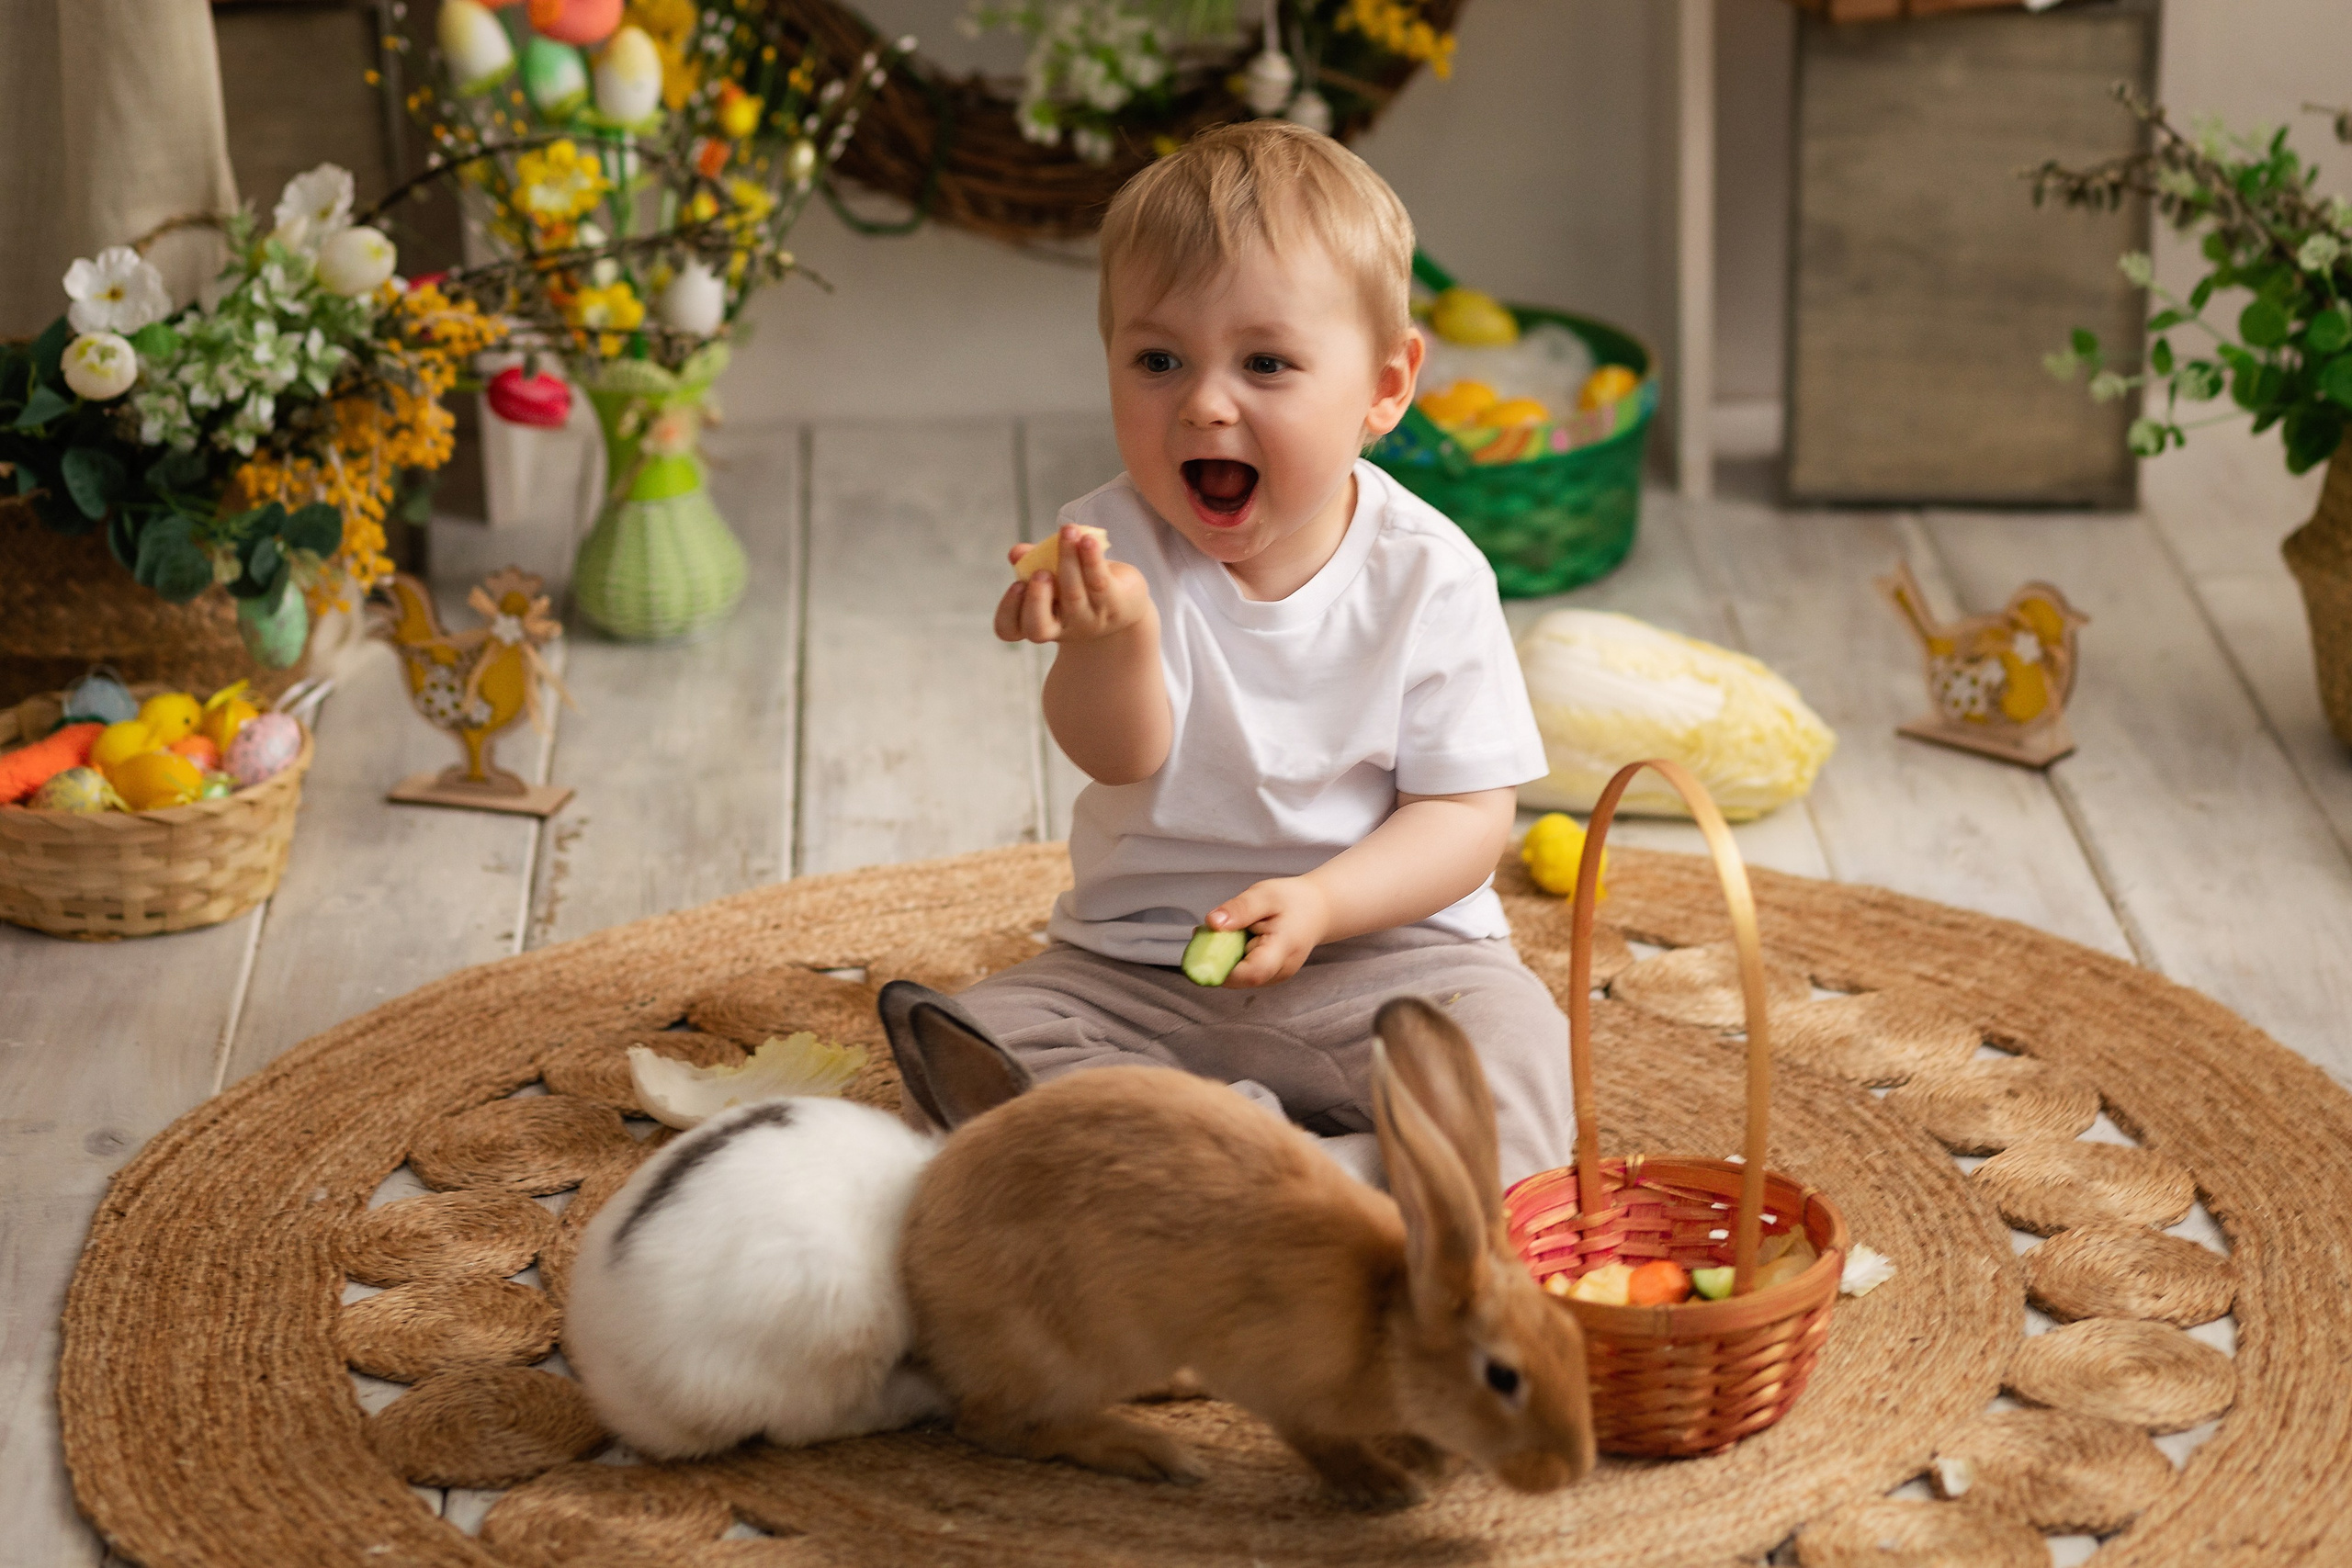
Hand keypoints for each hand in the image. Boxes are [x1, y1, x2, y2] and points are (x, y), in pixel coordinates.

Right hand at [994, 525, 1151, 645]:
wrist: (1126, 601)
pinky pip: (1099, 582)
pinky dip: (1091, 558)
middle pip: (1038, 628)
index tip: (1017, 584)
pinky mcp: (1115, 606)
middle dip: (1036, 599)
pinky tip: (1088, 539)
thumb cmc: (1081, 585)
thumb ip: (1033, 562)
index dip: (1008, 610)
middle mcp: (1062, 628)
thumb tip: (1016, 552)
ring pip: (1073, 594)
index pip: (1009, 629)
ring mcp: (1089, 621)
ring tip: (1068, 531)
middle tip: (1041, 573)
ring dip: (1067, 558)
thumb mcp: (1055, 573)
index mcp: (1040, 621)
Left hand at [1206, 876, 1330, 987]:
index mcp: (1284, 950)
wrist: (1319, 910)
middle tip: (1209, 930)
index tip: (1204, 947)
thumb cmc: (1293, 900)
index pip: (1252, 972)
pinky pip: (1242, 973)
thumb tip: (1211, 923)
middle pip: (1239, 978)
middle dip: (1216, 958)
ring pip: (1237, 977)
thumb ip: (1239, 909)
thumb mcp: (1265, 894)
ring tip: (1229, 930)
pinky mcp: (1268, 977)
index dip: (1223, 967)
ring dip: (1222, 957)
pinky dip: (1231, 958)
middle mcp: (1280, 971)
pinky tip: (1235, 938)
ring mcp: (1274, 978)